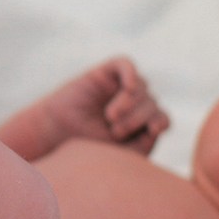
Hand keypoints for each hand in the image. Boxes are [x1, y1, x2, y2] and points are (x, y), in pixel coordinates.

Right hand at [39, 56, 169, 154]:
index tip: (151, 130)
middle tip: (115, 132)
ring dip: (130, 104)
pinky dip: (130, 74)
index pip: (161, 118)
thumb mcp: (120, 154)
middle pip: (152, 103)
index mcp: (139, 123)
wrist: (56, 137)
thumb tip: (157, 125)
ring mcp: (119, 86)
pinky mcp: (105, 73)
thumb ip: (144, 143)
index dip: (159, 122)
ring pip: (141, 87)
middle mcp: (132, 103)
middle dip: (138, 118)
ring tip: (111, 118)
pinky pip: (125, 64)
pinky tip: (128, 88)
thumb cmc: (87, 148)